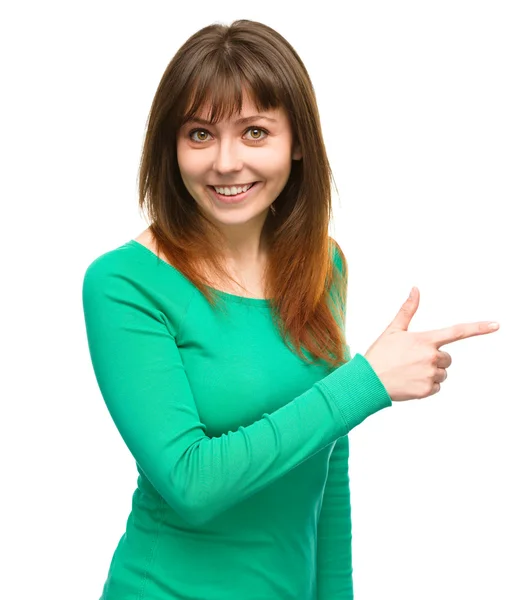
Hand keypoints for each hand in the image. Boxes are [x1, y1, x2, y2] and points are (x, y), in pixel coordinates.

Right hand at [364, 287, 498, 401]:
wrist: (367, 381)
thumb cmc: (379, 354)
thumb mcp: (393, 330)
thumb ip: (408, 310)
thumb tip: (415, 289)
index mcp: (425, 339)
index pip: (457, 331)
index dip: (478, 327)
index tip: (496, 325)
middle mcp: (431, 356)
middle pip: (447, 358)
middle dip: (435, 359)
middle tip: (413, 360)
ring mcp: (429, 374)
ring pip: (442, 373)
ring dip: (430, 373)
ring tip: (409, 372)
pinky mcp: (426, 390)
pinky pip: (436, 387)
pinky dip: (425, 386)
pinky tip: (410, 382)